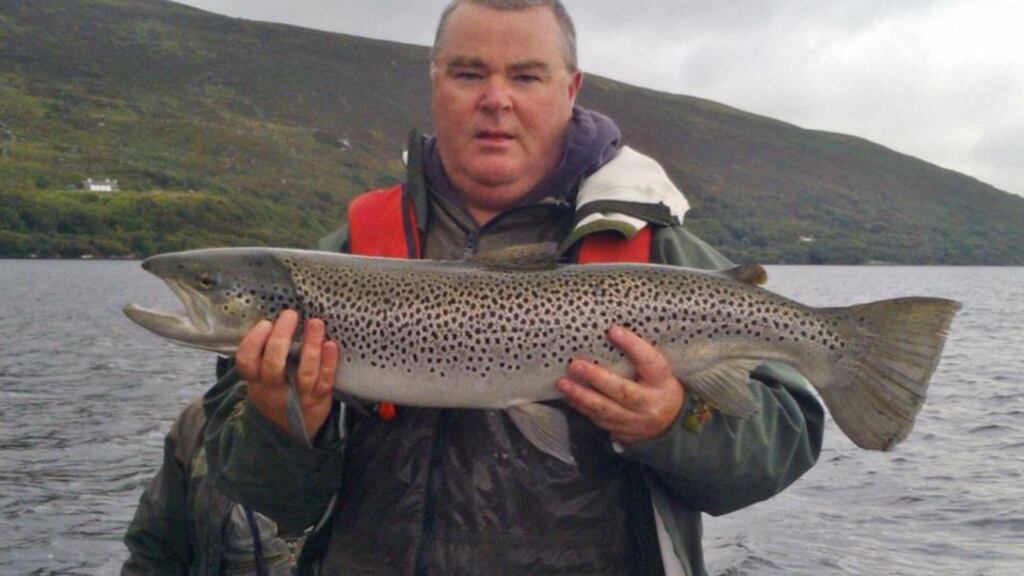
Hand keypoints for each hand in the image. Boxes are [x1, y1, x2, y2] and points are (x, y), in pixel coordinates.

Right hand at [235, 309, 337, 439]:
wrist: (291, 431)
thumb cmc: (276, 392)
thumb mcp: (260, 380)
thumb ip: (263, 356)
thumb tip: (273, 319)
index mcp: (255, 382)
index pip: (246, 362)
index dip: (253, 342)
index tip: (265, 323)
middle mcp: (274, 390)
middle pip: (274, 365)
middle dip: (281, 338)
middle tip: (290, 315)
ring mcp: (298, 396)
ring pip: (304, 373)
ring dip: (310, 346)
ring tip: (315, 323)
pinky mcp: (319, 399)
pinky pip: (325, 381)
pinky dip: (329, 362)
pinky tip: (331, 344)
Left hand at [557, 325, 684, 445]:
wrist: (670, 422)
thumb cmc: (658, 385)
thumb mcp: (658, 370)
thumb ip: (640, 355)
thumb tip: (611, 331)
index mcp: (662, 381)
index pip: (650, 362)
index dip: (633, 346)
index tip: (613, 331)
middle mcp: (650, 403)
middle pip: (623, 391)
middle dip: (596, 378)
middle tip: (575, 365)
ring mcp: (635, 421)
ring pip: (606, 410)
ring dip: (581, 396)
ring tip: (563, 383)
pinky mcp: (622, 431)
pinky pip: (599, 419)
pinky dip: (581, 407)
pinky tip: (569, 396)